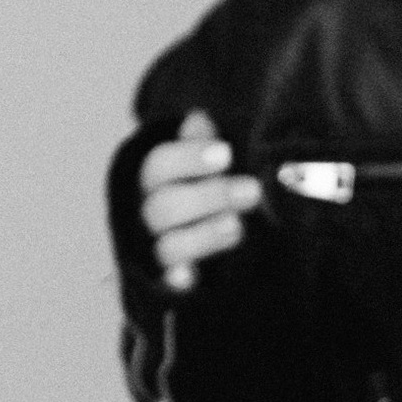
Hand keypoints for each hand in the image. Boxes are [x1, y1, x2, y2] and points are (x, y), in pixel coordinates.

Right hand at [138, 107, 259, 291]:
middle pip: (165, 206)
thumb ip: (202, 143)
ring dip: (204, 235)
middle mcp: (149, 212)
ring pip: (169, 245)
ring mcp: (157, 248)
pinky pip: (167, 284)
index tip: (226, 154)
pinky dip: (177, 280)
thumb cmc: (207, 184)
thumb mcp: (208, 161)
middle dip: (210, 197)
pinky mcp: (170, 281)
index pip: (160, 164)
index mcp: (155, 178)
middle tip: (252, 190)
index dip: (189, 158)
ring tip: (238, 227)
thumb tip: (199, 117)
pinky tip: (190, 277)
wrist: (204, 232)